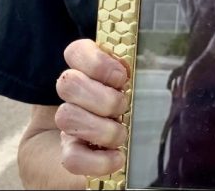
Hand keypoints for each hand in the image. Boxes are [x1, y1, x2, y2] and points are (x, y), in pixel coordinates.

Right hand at [54, 39, 129, 176]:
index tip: (121, 76)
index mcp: (89, 76)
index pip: (75, 52)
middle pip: (68, 83)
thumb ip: (134, 76)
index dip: (96, 62)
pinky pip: (71, 158)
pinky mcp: (69, 157)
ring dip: (101, 128)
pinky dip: (98, 161)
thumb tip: (147, 61)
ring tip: (121, 135)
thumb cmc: (134, 117)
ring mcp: (68, 128)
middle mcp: (73, 99)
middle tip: (123, 108)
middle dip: (103, 98)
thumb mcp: (136, 91)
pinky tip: (116, 158)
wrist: (103, 162)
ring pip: (67, 116)